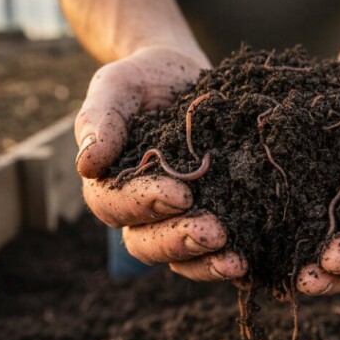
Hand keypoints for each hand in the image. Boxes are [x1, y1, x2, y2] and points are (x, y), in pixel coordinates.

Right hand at [76, 46, 246, 281]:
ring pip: (180, 259)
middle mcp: (140, 211)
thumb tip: (87, 164)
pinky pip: (213, 254)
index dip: (145, 204)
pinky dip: (229, 264)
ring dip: (206, 263)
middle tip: (214, 233)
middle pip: (146, 244)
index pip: (114, 206)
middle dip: (179, 242)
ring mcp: (176, 220)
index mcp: (110, 183)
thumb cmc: (143, 80)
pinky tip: (252, 263)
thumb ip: (100, 119)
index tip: (181, 194)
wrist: (183, 75)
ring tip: (236, 260)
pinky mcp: (212, 218)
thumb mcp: (118, 86)